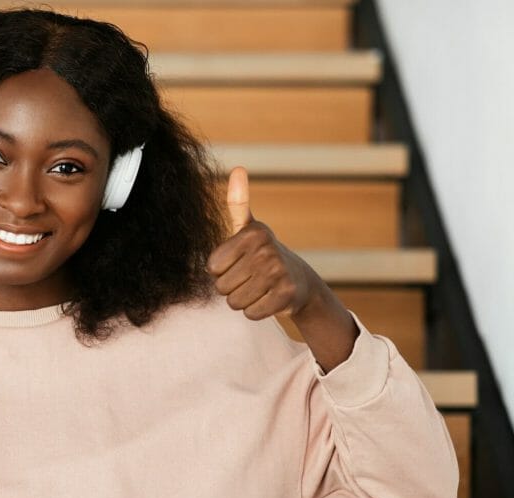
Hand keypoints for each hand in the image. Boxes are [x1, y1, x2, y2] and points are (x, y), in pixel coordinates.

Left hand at [206, 166, 318, 321]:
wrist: (301, 281)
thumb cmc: (263, 254)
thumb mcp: (249, 228)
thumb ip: (238, 203)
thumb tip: (237, 168)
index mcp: (253, 232)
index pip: (212, 267)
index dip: (221, 270)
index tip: (238, 262)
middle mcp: (267, 249)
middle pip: (221, 287)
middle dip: (231, 287)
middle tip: (250, 277)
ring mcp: (278, 272)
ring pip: (234, 302)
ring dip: (243, 300)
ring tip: (258, 287)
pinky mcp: (286, 296)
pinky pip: (251, 313)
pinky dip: (256, 311)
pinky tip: (268, 298)